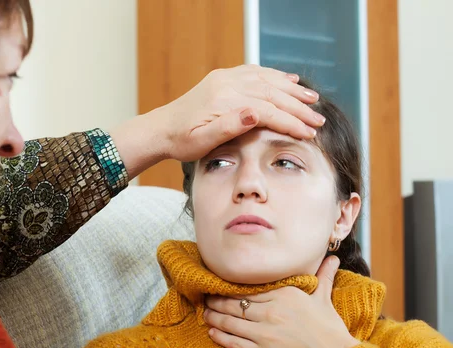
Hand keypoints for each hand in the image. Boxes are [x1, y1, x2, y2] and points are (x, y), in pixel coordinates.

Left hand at [157, 65, 324, 161]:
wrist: (161, 129)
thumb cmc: (181, 142)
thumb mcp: (202, 142)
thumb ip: (228, 127)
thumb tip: (256, 113)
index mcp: (224, 102)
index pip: (267, 110)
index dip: (291, 122)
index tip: (309, 133)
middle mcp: (227, 84)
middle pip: (272, 94)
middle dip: (298, 108)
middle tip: (319, 120)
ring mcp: (226, 79)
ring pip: (267, 80)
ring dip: (292, 90)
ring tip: (313, 100)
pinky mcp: (223, 79)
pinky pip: (255, 72)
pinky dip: (275, 76)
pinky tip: (289, 81)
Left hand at [204, 257, 359, 347]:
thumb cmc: (330, 329)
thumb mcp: (324, 298)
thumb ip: (323, 276)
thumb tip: (332, 258)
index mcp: (284, 295)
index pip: (248, 288)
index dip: (230, 288)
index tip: (219, 286)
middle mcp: (271, 311)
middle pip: (234, 304)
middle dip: (217, 301)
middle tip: (206, 299)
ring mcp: (265, 333)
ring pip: (230, 322)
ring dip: (214, 317)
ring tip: (206, 314)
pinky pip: (235, 343)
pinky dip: (221, 337)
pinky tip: (212, 333)